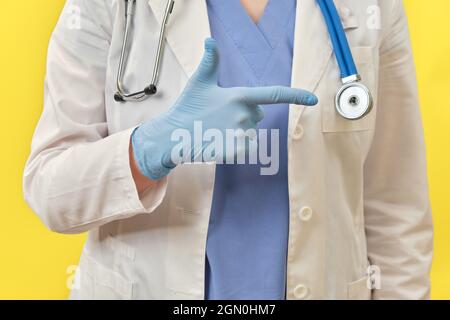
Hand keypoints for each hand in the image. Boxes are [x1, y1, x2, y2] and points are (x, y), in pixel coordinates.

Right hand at [132, 38, 317, 179]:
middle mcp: (245, 114)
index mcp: (240, 95)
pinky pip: (246, 149)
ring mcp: (241, 134)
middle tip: (220, 117)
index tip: (313, 98)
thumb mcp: (199, 82)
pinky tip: (219, 142)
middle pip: (257, 116)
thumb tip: (210, 40)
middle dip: (244, 116)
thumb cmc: (188, 107)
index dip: (296, 95)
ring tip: (217, 130)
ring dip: (238, 133)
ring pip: (251, 133)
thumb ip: (210, 62)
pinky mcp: (236, 151)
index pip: (274, 94)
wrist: (175, 135)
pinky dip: (236, 147)